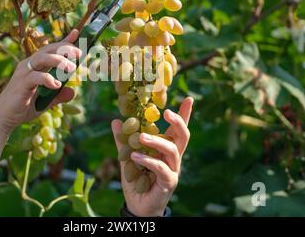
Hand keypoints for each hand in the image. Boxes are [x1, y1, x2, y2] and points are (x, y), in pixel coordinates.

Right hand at [0, 29, 81, 132]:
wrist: (4, 118)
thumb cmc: (23, 107)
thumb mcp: (45, 101)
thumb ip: (58, 95)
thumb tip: (72, 93)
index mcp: (35, 66)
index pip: (51, 50)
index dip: (63, 41)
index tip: (77, 33)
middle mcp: (29, 65)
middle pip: (48, 50)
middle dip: (64, 48)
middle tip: (79, 54)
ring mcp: (24, 73)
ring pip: (42, 58)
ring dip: (59, 61)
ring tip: (72, 68)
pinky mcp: (21, 83)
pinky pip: (35, 77)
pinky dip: (47, 79)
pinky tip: (56, 85)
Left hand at [111, 97, 192, 216]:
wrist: (137, 206)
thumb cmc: (136, 181)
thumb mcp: (128, 158)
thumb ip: (124, 141)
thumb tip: (116, 121)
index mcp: (167, 150)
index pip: (178, 130)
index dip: (185, 115)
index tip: (188, 98)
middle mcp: (174, 158)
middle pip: (183, 137)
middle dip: (178, 122)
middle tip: (166, 112)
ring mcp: (173, 170)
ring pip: (172, 151)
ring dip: (156, 141)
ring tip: (140, 137)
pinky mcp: (168, 182)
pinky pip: (161, 168)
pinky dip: (148, 160)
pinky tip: (134, 157)